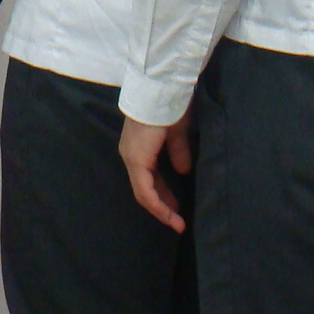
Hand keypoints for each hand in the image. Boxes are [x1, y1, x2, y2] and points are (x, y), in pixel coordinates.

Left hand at [119, 113, 194, 232]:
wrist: (161, 91)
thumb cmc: (169, 107)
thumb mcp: (177, 133)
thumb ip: (178, 152)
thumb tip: (183, 171)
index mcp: (139, 148)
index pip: (148, 180)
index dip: (164, 196)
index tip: (178, 209)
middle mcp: (130, 155)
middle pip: (145, 189)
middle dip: (163, 206)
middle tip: (178, 220)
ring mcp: (131, 158)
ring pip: (144, 192)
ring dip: (161, 209)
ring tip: (177, 223)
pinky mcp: (136, 160)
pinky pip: (145, 189)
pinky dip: (157, 203)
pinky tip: (170, 213)